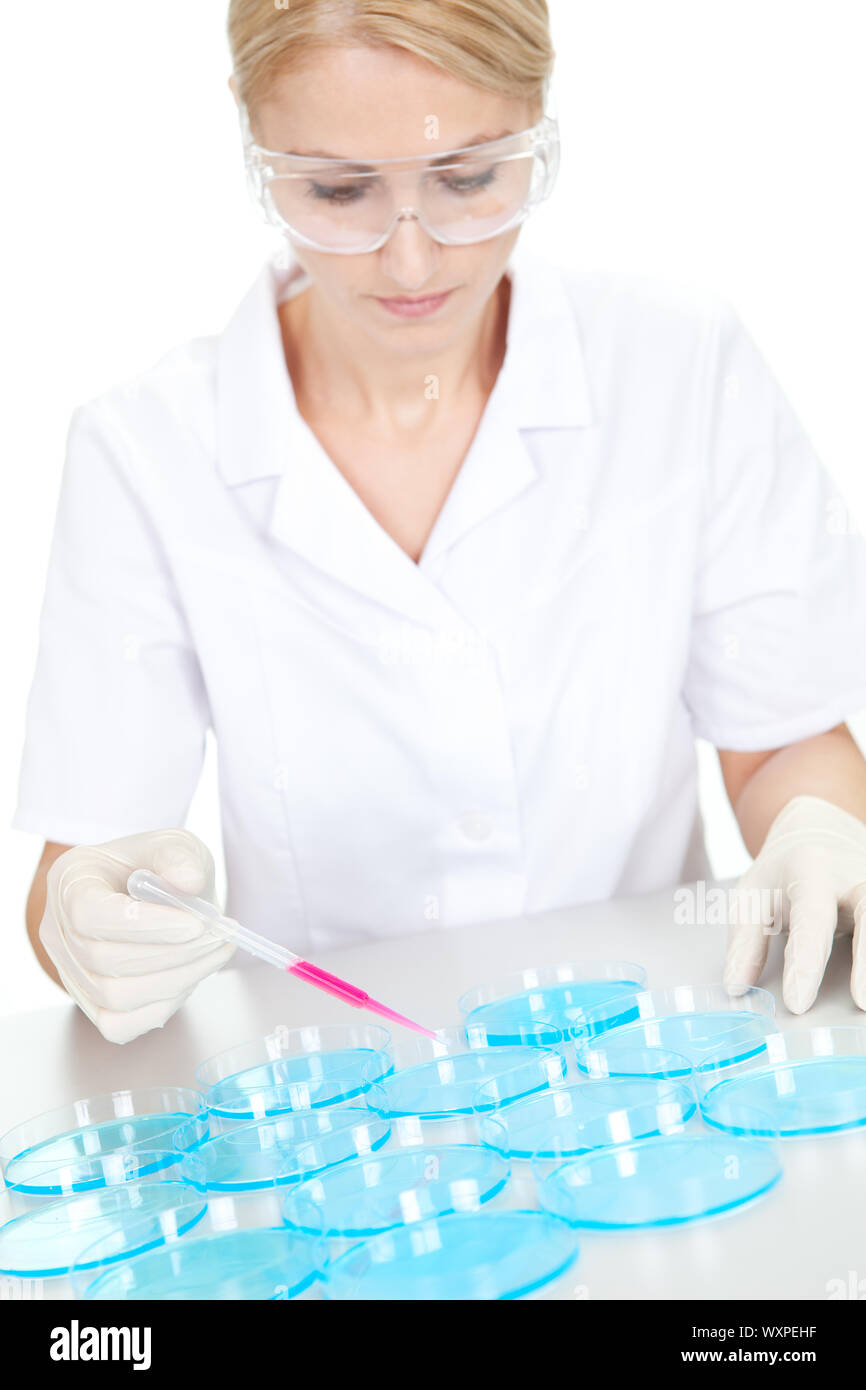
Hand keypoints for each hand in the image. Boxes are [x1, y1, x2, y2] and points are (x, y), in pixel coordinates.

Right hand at [40, 828, 234, 1043]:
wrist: (147, 892)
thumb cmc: (154, 866)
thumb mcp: (171, 843)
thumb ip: (179, 856)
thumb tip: (188, 881)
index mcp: (69, 882)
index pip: (91, 915)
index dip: (146, 926)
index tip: (197, 923)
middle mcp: (57, 931)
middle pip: (105, 960)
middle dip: (174, 953)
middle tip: (220, 936)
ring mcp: (69, 972)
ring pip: (115, 996)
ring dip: (177, 979)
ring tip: (215, 952)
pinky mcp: (90, 1004)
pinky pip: (120, 1024)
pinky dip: (162, 1005)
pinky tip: (191, 975)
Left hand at [723, 795, 865, 1012]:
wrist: (819, 834)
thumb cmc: (781, 874)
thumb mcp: (752, 896)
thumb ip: (745, 943)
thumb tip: (735, 987)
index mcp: (811, 869)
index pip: (810, 918)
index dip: (804, 962)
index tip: (797, 1003)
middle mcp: (852, 876)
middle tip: (861, 1002)